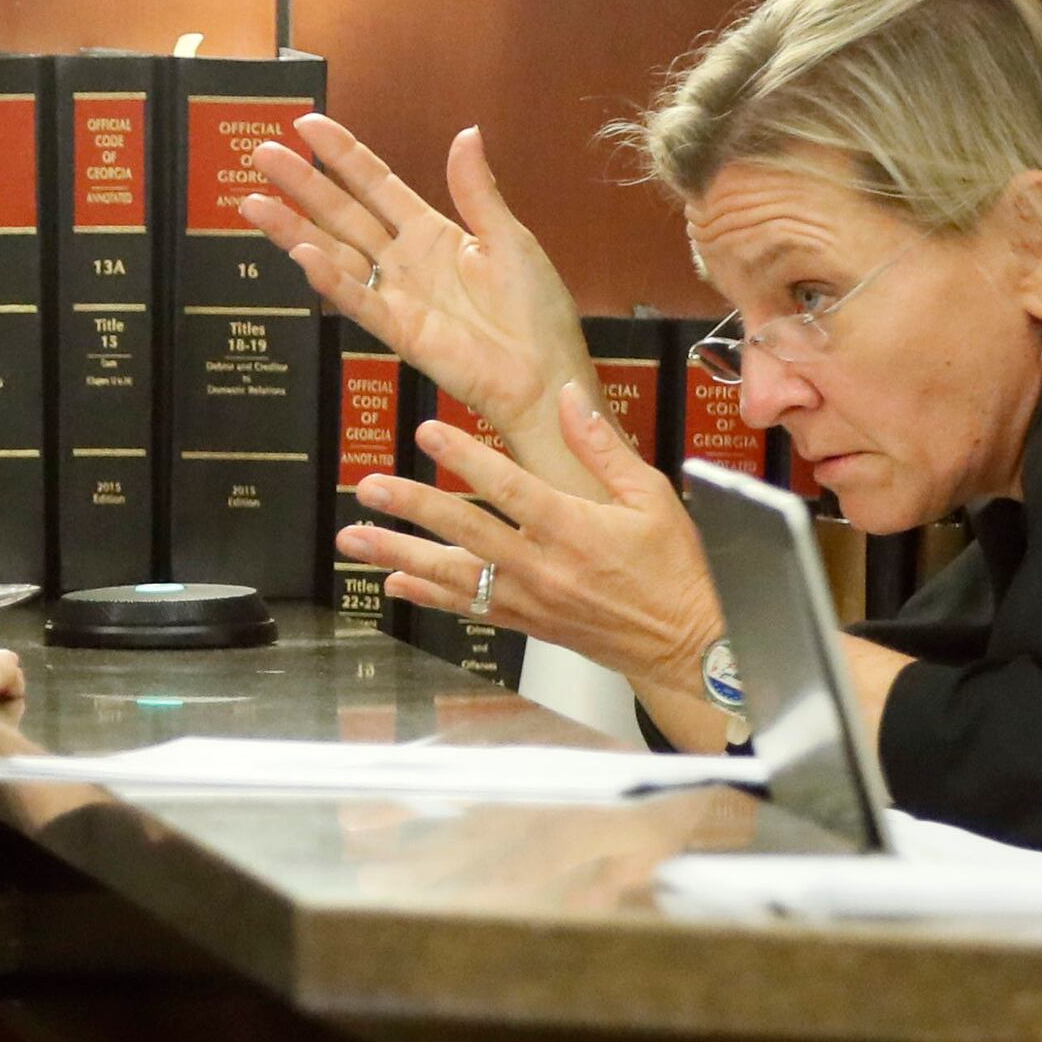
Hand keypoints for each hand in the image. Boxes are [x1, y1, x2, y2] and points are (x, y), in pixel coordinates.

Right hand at [240, 116, 600, 495]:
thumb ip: (478, 191)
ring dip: (293, 229)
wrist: (544, 372)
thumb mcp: (510, 238)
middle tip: (261, 153)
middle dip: (301, 183)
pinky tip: (303, 253)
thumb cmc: (535, 312)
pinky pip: (359, 301)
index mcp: (431, 233)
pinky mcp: (398, 330)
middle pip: (341, 212)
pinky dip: (331, 279)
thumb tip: (465, 133)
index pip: (375, 183)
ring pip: (334, 253)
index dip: (342, 154)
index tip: (307, 124)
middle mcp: (403, 260)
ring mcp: (395, 294)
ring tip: (253, 203)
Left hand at [344, 381, 731, 738]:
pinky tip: (393, 582)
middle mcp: (543, 566)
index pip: (508, 486)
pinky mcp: (525, 623)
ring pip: (452, 575)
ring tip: (353, 538)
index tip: (426, 433)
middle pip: (465, 531)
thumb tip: (569, 397)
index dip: (464, 457)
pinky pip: (466, 608)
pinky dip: (426, 595)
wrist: (689, 644)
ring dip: (398, 554)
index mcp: (575, 528)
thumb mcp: (654, 496)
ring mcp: (529, 599)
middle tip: (367, 487)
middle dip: (410, 507)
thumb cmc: (677, 570)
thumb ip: (603, 447)